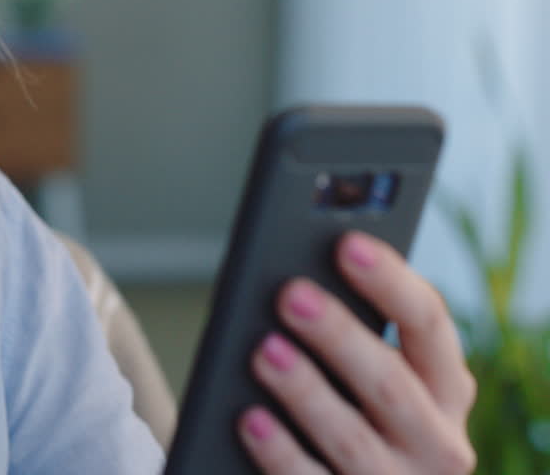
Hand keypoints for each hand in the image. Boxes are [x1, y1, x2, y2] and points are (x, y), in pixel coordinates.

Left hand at [238, 231, 476, 473]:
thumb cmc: (354, 414)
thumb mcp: (370, 378)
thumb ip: (352, 335)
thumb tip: (296, 279)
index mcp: (445, 388)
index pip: (428, 324)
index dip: (390, 282)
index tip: (346, 244)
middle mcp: (436, 442)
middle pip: (390, 383)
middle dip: (339, 335)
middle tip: (290, 294)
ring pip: (353, 439)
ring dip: (306, 392)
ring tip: (263, 350)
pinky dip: (280, 451)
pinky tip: (249, 419)